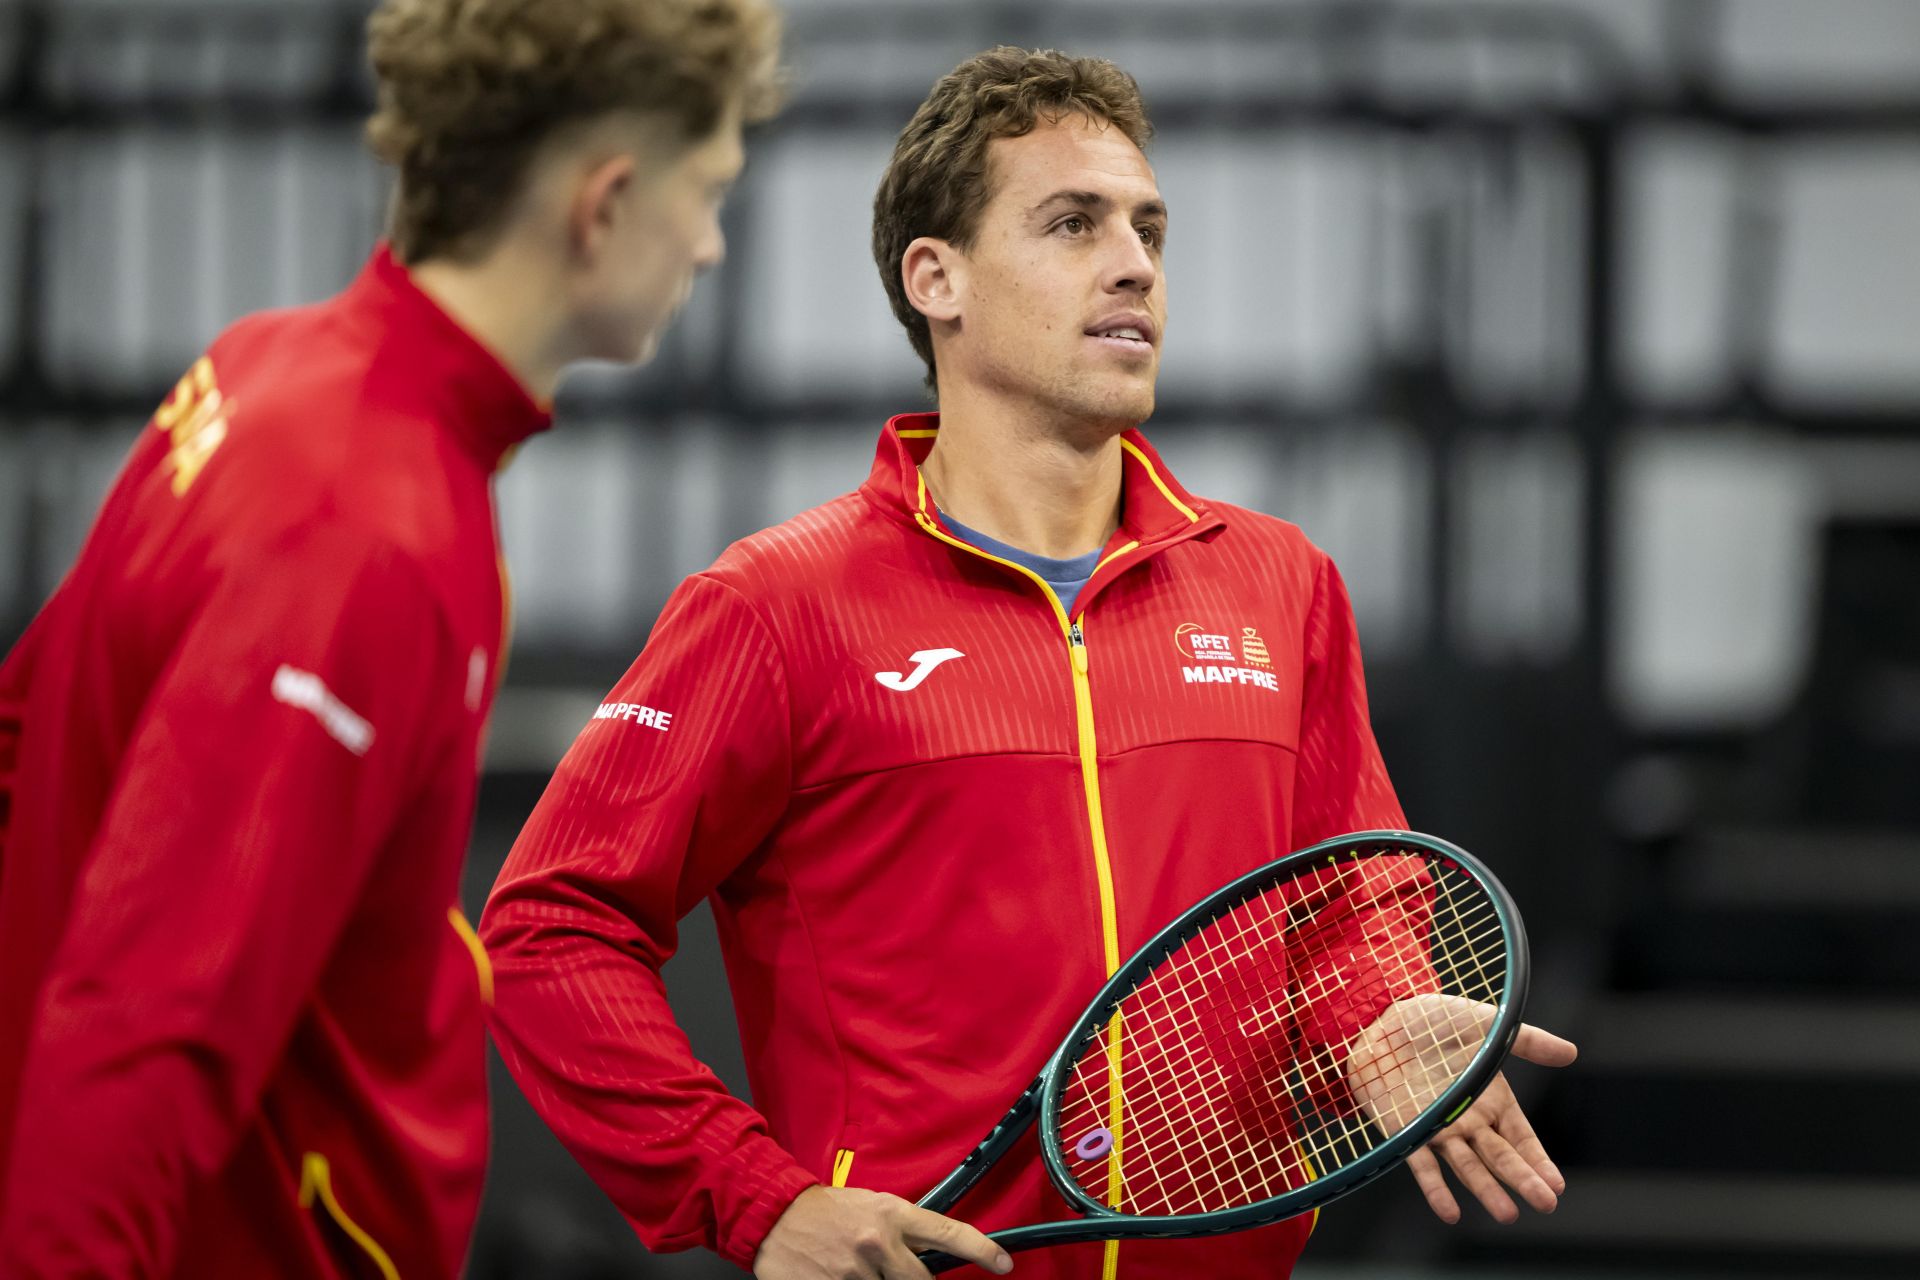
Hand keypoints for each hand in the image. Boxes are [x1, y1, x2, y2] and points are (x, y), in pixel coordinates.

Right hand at [753, 1185, 1012, 1278]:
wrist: (776, 1214)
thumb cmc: (827, 1210)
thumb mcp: (873, 1207)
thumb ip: (904, 1231)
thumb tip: (933, 1257)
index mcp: (892, 1215)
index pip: (949, 1233)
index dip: (982, 1250)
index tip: (1003, 1264)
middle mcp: (878, 1243)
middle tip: (896, 1274)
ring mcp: (854, 1272)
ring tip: (855, 1271)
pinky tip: (840, 1278)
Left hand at [1343, 995, 1577, 1223]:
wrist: (1381, 1016)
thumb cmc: (1436, 1020)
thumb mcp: (1486, 1025)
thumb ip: (1527, 1041)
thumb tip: (1572, 1052)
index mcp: (1492, 1100)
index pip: (1522, 1138)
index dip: (1538, 1161)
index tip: (1556, 1185)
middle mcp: (1470, 1121)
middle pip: (1501, 1157)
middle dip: (1524, 1181)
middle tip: (1546, 1204)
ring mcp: (1440, 1129)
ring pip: (1468, 1166)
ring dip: (1486, 1190)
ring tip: (1507, 1213)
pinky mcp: (1408, 1132)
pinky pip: (1423, 1165)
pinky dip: (1436, 1189)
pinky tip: (1450, 1211)